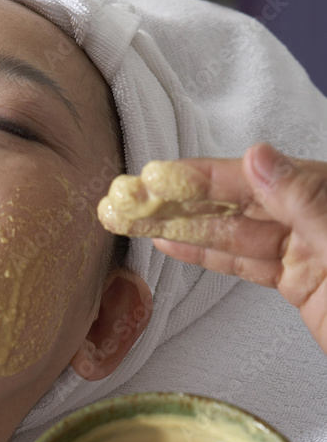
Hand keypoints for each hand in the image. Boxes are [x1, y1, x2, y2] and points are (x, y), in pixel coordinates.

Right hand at [148, 143, 326, 357]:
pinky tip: (175, 242)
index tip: (162, 177)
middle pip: (240, 201)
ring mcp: (309, 250)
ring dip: (185, 226)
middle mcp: (318, 215)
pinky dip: (210, 254)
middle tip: (134, 196)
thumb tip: (258, 158)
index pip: (259, 177)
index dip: (206, 176)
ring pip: (236, 233)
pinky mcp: (301, 283)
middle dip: (184, 199)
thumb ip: (307, 202)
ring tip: (138, 219)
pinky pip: (246, 264)